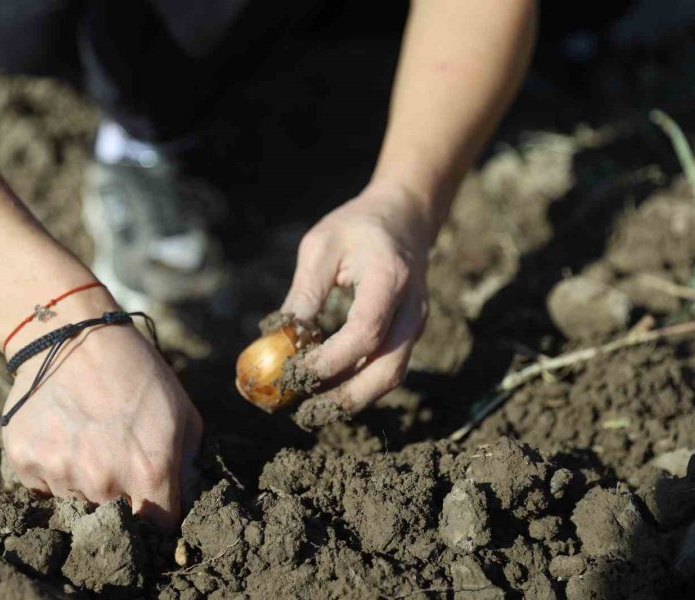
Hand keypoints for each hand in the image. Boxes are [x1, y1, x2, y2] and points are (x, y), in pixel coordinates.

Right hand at [1, 315, 201, 531]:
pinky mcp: (23, 462)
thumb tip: (181, 499)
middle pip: (114, 517)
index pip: (158, 526)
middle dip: (119, 494)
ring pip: (76, 501)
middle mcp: (103, 482)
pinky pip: (42, 486)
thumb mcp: (182, 412)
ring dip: (83, 479)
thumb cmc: (136, 371)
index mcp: (149, 472)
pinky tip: (62, 431)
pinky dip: (52, 467)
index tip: (152, 497)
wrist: (74, 336)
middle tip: (116, 451)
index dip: (158, 512)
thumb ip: (187, 464)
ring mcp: (59, 473)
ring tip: (87, 434)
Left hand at [281, 181, 436, 412]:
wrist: (405, 216)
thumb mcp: (321, 247)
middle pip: (388, 369)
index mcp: (388, 278)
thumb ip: (304, 293)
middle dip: (346, 397)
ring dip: (352, 398)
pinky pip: (388, 368)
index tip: (294, 372)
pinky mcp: (409, 333)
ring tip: (310, 408)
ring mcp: (416, 323)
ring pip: (391, 376)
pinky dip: (359, 384)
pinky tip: (326, 389)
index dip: (330, 360)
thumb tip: (278, 341)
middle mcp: (411, 308)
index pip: (364, 332)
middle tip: (304, 411)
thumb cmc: (357, 227)